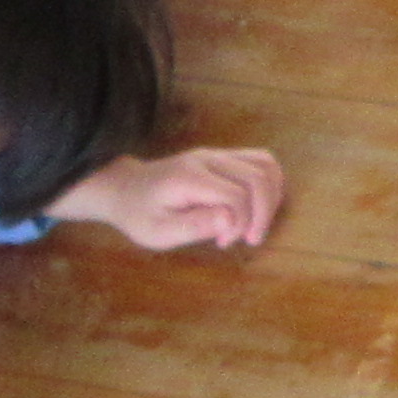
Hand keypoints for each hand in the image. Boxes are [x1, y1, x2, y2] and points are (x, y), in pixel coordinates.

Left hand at [53, 146, 287, 250]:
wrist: (125, 188)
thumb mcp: (157, 231)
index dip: (240, 224)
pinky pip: (261, 162)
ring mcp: (217, 154)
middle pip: (257, 178)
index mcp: (189, 178)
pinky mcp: (224, 156)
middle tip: (249, 239)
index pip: (235, 196)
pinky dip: (270, 185)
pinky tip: (259, 207)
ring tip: (256, 223)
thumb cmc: (139, 215)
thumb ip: (193, 226)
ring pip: (266, 165)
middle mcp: (207, 159)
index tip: (223, 243)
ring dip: (272, 198)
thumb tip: (230, 220)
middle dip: (263, 214)